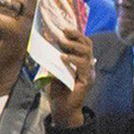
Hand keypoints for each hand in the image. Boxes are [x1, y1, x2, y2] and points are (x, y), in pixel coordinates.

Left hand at [40, 0, 94, 125]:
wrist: (61, 107)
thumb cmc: (57, 88)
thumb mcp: (52, 68)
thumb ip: (52, 57)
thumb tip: (45, 42)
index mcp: (80, 59)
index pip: (82, 41)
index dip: (75, 32)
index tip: (64, 26)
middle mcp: (87, 64)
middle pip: (87, 44)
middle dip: (76, 35)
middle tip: (64, 31)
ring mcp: (89, 72)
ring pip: (86, 52)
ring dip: (73, 46)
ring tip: (62, 43)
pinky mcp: (87, 80)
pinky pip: (83, 66)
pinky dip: (73, 60)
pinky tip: (62, 57)